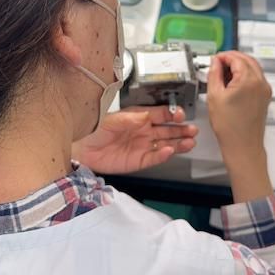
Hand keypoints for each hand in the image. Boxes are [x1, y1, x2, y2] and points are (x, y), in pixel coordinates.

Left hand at [72, 106, 197, 174]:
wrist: (82, 150)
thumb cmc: (94, 130)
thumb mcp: (111, 120)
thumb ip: (130, 119)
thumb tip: (146, 115)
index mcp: (138, 117)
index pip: (160, 114)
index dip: (171, 114)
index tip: (180, 114)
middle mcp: (143, 131)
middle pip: (167, 130)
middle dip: (181, 130)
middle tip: (192, 130)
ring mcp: (142, 146)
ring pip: (165, 144)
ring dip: (178, 143)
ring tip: (190, 142)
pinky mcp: (138, 161)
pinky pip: (154, 158)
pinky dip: (163, 155)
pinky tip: (170, 151)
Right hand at [207, 51, 272, 201]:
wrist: (242, 145)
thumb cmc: (230, 127)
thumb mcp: (214, 96)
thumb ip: (214, 74)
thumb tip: (215, 63)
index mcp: (249, 80)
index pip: (236, 58)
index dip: (223, 56)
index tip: (214, 60)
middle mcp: (261, 83)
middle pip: (247, 60)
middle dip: (232, 58)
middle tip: (217, 63)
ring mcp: (265, 90)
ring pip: (253, 68)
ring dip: (239, 66)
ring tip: (223, 73)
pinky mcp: (265, 97)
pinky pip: (255, 78)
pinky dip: (244, 75)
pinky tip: (232, 83)